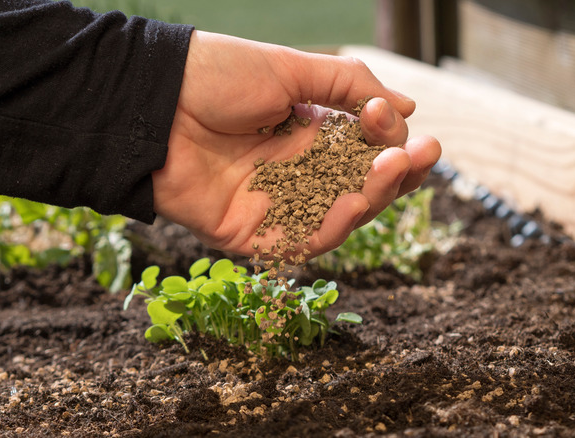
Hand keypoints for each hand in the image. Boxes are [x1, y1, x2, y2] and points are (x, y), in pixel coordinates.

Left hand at [152, 30, 440, 258]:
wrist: (153, 101)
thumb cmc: (216, 77)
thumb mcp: (291, 69)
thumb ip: (351, 87)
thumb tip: (409, 107)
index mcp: (308, 133)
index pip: (366, 151)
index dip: (390, 140)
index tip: (392, 119)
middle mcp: (297, 172)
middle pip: (361, 188)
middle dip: (396, 174)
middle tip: (421, 154)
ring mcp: (275, 206)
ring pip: (339, 219)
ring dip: (372, 198)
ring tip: (390, 170)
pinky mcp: (249, 235)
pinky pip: (299, 243)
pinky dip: (331, 228)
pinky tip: (352, 202)